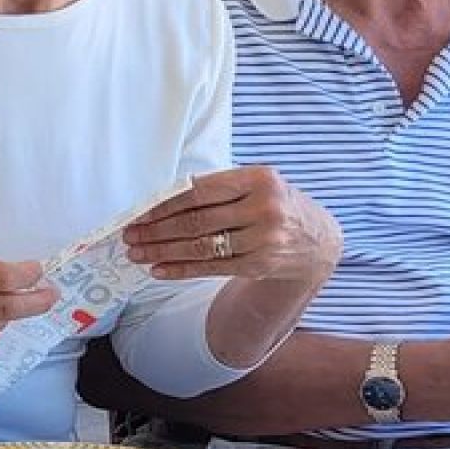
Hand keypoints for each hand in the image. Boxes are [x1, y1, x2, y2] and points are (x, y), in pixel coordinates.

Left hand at [123, 166, 341, 282]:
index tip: (139, 212)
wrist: (319, 241)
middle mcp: (264, 208)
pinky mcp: (258, 265)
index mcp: (260, 179)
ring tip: (137, 253)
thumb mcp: (258, 184)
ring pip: (201, 247)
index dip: (165, 203)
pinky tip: (159, 269)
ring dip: (162, 252)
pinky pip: (210, 268)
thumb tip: (162, 200)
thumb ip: (219, 188)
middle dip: (156, 230)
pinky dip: (181, 270)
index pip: (200, 191)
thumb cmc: (277, 205)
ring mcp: (263, 240)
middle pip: (197, 220)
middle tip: (130, 234)